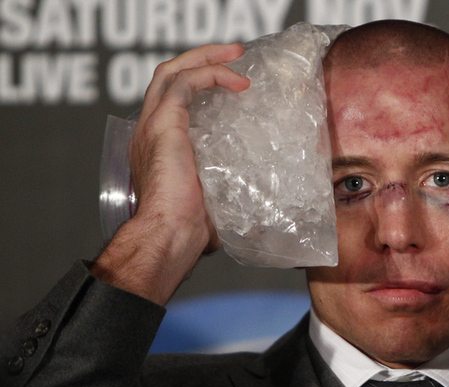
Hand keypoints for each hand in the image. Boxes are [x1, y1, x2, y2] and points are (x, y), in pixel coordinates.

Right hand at [92, 44, 250, 305]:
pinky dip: (210, 74)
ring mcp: (153, 126)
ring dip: (205, 58)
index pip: (172, 102)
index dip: (199, 85)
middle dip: (202, 59)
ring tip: (235, 54)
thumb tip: (265, 204)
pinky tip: (237, 82)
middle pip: (168, 77)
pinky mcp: (163, 125)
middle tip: (234, 54)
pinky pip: (184, 83)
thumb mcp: (217, 202)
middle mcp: (150, 131)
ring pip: (172, 71)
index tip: (232, 83)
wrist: (169, 236)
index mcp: (159, 148)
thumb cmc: (191, 232)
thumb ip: (232, 191)